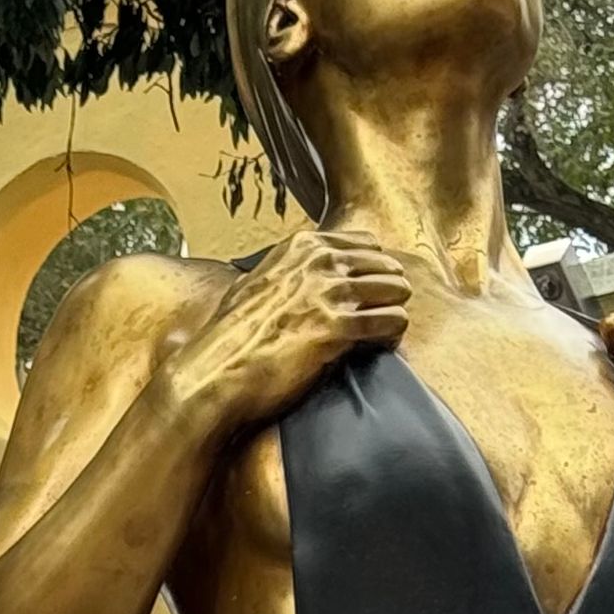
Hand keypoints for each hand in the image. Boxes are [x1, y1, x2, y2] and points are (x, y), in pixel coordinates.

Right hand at [165, 229, 410, 441]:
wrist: (218, 371)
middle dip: (389, 290)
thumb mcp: (254, 285)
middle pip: (386, 265)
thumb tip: (290, 278)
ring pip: (396, 289)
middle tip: (382, 314)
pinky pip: (390, 322)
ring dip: (395, 311)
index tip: (370, 291)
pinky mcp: (338, 327)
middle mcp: (319, 261)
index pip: (364, 243)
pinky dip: (392, 335)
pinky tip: (383, 346)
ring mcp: (330, 292)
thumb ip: (283, 273)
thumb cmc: (231, 337)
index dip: (373, 269)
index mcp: (302, 246)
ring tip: (384, 332)